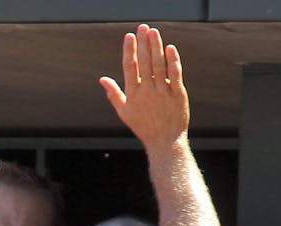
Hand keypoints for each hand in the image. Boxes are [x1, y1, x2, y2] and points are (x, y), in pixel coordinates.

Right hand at [100, 25, 188, 152]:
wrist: (164, 142)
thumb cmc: (143, 127)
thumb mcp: (124, 112)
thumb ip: (114, 93)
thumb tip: (102, 79)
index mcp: (133, 95)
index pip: (130, 68)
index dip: (129, 51)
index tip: (129, 36)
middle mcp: (147, 92)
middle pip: (144, 63)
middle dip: (143, 43)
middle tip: (142, 28)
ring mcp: (163, 93)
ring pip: (159, 66)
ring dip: (156, 47)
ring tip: (153, 32)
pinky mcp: (178, 95)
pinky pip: (175, 75)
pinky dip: (173, 61)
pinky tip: (170, 48)